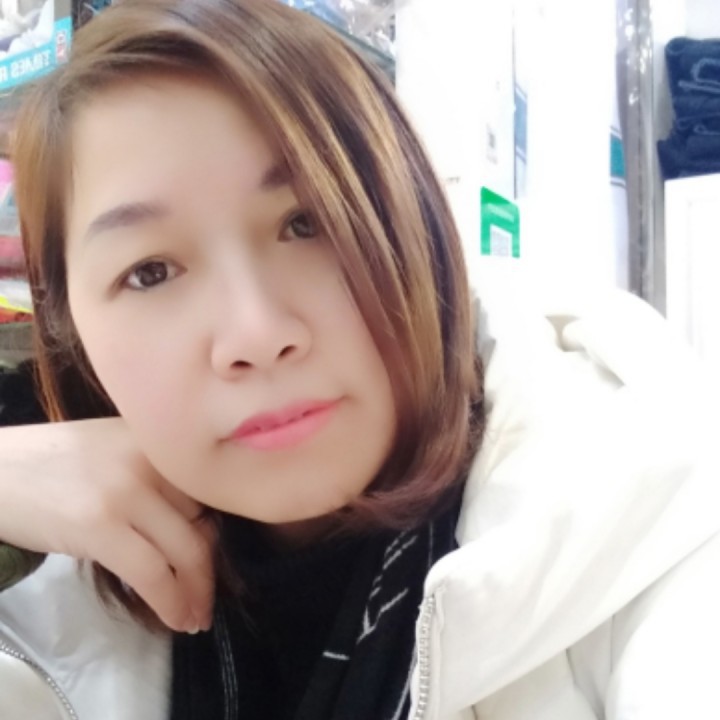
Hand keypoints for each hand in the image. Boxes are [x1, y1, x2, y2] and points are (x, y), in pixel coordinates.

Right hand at [0, 417, 213, 632]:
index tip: (212, 562)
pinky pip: (153, 572)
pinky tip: (174, 618)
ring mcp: (127, 491)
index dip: (214, 535)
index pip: (207, 493)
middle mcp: (150, 459)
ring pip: (186, 550)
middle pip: (203, 522)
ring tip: (193, 617)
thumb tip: (192, 524)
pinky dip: (170, 601)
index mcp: (157, 440)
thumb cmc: (46, 465)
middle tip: (206, 601)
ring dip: (196, 592)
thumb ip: (153, 477)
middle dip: (209, 571)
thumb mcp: (113, 452)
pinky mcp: (100, 525)